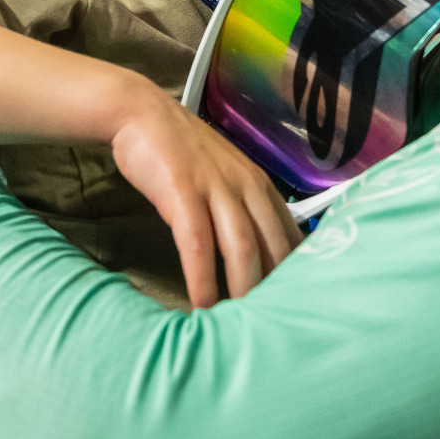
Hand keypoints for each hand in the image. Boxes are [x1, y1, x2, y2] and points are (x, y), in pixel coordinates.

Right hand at [109, 87, 300, 307]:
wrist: (142, 113)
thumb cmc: (181, 152)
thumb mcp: (224, 176)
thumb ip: (243, 208)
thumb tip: (258, 252)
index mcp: (260, 185)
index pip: (291, 235)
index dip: (296, 273)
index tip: (297, 304)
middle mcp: (246, 187)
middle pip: (273, 246)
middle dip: (276, 290)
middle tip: (275, 325)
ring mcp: (215, 189)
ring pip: (242, 247)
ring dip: (244, 289)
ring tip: (241, 325)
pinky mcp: (183, 193)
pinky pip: (198, 243)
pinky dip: (202, 277)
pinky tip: (202, 302)